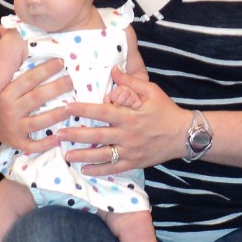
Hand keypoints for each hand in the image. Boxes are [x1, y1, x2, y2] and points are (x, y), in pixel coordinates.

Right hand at [0, 57, 70, 153]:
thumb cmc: (4, 99)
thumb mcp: (2, 80)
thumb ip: (10, 57)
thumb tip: (6, 28)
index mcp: (6, 93)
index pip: (28, 79)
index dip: (45, 70)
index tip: (61, 62)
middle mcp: (10, 110)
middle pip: (36, 98)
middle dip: (56, 88)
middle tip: (72, 81)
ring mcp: (14, 128)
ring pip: (38, 122)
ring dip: (56, 115)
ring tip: (72, 107)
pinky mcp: (18, 144)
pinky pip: (33, 146)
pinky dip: (46, 143)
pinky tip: (60, 136)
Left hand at [63, 67, 187, 175]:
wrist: (184, 134)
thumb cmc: (166, 110)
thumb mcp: (151, 91)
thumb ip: (130, 83)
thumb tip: (113, 70)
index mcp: (130, 116)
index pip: (103, 112)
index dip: (84, 110)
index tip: (67, 108)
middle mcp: (128, 135)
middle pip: (98, 136)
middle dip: (77, 135)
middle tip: (58, 135)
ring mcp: (131, 151)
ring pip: (103, 155)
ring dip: (83, 156)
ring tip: (67, 155)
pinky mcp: (135, 163)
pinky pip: (114, 168)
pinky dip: (99, 171)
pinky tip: (84, 170)